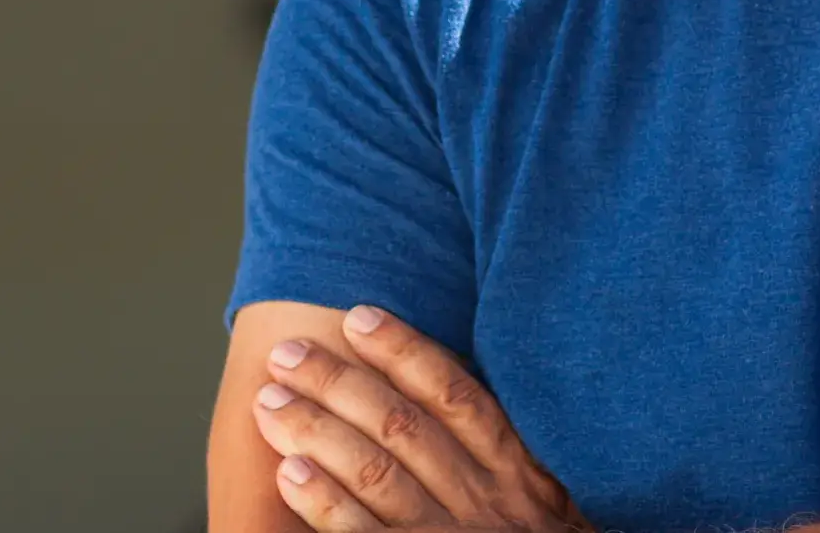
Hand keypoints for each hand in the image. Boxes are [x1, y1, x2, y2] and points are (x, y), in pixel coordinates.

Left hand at [251, 304, 593, 531]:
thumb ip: (510, 453)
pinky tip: (289, 474)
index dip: (405, 350)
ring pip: (377, 474)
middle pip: (403, 426)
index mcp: (518, 467)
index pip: (456, 393)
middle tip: (288, 354)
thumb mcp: (549, 496)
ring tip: (270, 402)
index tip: (359, 316)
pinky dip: (325, 503)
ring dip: (317, 433)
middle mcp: (487, 496)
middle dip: (341, 383)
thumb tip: (454, 394)